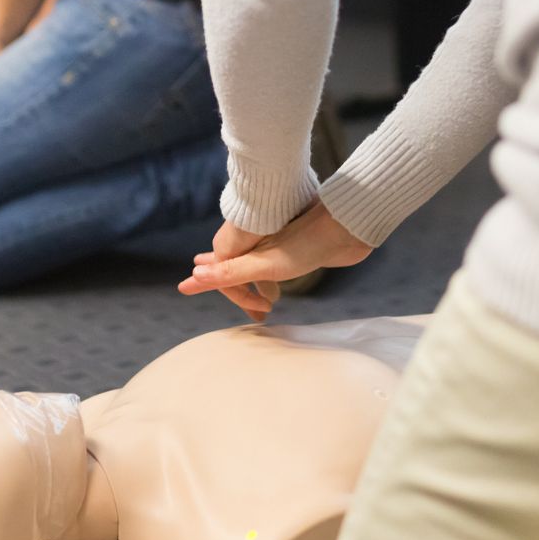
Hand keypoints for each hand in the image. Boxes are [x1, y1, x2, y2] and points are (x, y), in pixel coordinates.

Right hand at [177, 201, 373, 321]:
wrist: (347, 225)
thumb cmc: (306, 243)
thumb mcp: (264, 263)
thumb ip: (229, 273)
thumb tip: (191, 279)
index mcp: (242, 243)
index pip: (225, 275)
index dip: (238, 297)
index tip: (256, 314)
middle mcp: (254, 242)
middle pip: (234, 267)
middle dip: (230, 284)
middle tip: (227, 297)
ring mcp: (274, 244)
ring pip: (254, 266)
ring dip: (253, 283)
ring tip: (261, 300)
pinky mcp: (294, 247)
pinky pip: (273, 266)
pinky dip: (269, 278)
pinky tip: (277, 282)